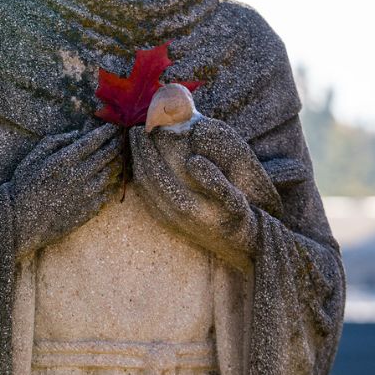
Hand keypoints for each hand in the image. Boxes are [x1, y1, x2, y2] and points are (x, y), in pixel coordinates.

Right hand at [11, 123, 121, 255]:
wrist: (22, 221)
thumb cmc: (24, 186)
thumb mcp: (33, 158)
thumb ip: (55, 141)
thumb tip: (77, 133)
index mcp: (65, 160)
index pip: (93, 140)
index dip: (106, 131)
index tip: (113, 125)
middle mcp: (80, 175)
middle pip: (107, 154)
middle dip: (117, 142)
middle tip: (121, 135)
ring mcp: (87, 193)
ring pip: (112, 172)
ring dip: (119, 160)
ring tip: (121, 153)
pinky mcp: (90, 209)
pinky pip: (108, 191)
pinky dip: (113, 181)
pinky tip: (114, 176)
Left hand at [129, 119, 268, 267]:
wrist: (239, 244)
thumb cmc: (238, 217)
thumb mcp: (234, 199)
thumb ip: (216, 180)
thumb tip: (193, 160)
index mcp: (184, 206)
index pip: (156, 172)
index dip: (147, 150)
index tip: (144, 130)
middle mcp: (170, 214)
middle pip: (145, 179)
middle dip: (139, 154)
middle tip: (136, 132)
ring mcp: (166, 220)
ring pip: (142, 188)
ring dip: (138, 164)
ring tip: (138, 145)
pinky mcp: (167, 223)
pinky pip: (146, 197)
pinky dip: (142, 178)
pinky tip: (145, 165)